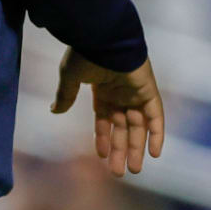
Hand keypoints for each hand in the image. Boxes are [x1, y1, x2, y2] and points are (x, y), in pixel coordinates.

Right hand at [51, 49, 164, 177]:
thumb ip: (65, 95)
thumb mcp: (70, 77)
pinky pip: (155, 116)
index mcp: (103, 90)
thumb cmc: (86, 54)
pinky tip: (155, 153)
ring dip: (137, 148)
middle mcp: (121, 94)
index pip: (105, 120)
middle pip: (123, 127)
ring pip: (138, 126)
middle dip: (121, 149)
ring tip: (134, 170)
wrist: (105, 36)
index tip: (101, 156)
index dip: (104, 138)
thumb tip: (54, 111)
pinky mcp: (148, 91)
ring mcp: (136, 93)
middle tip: (119, 173)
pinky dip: (156, 133)